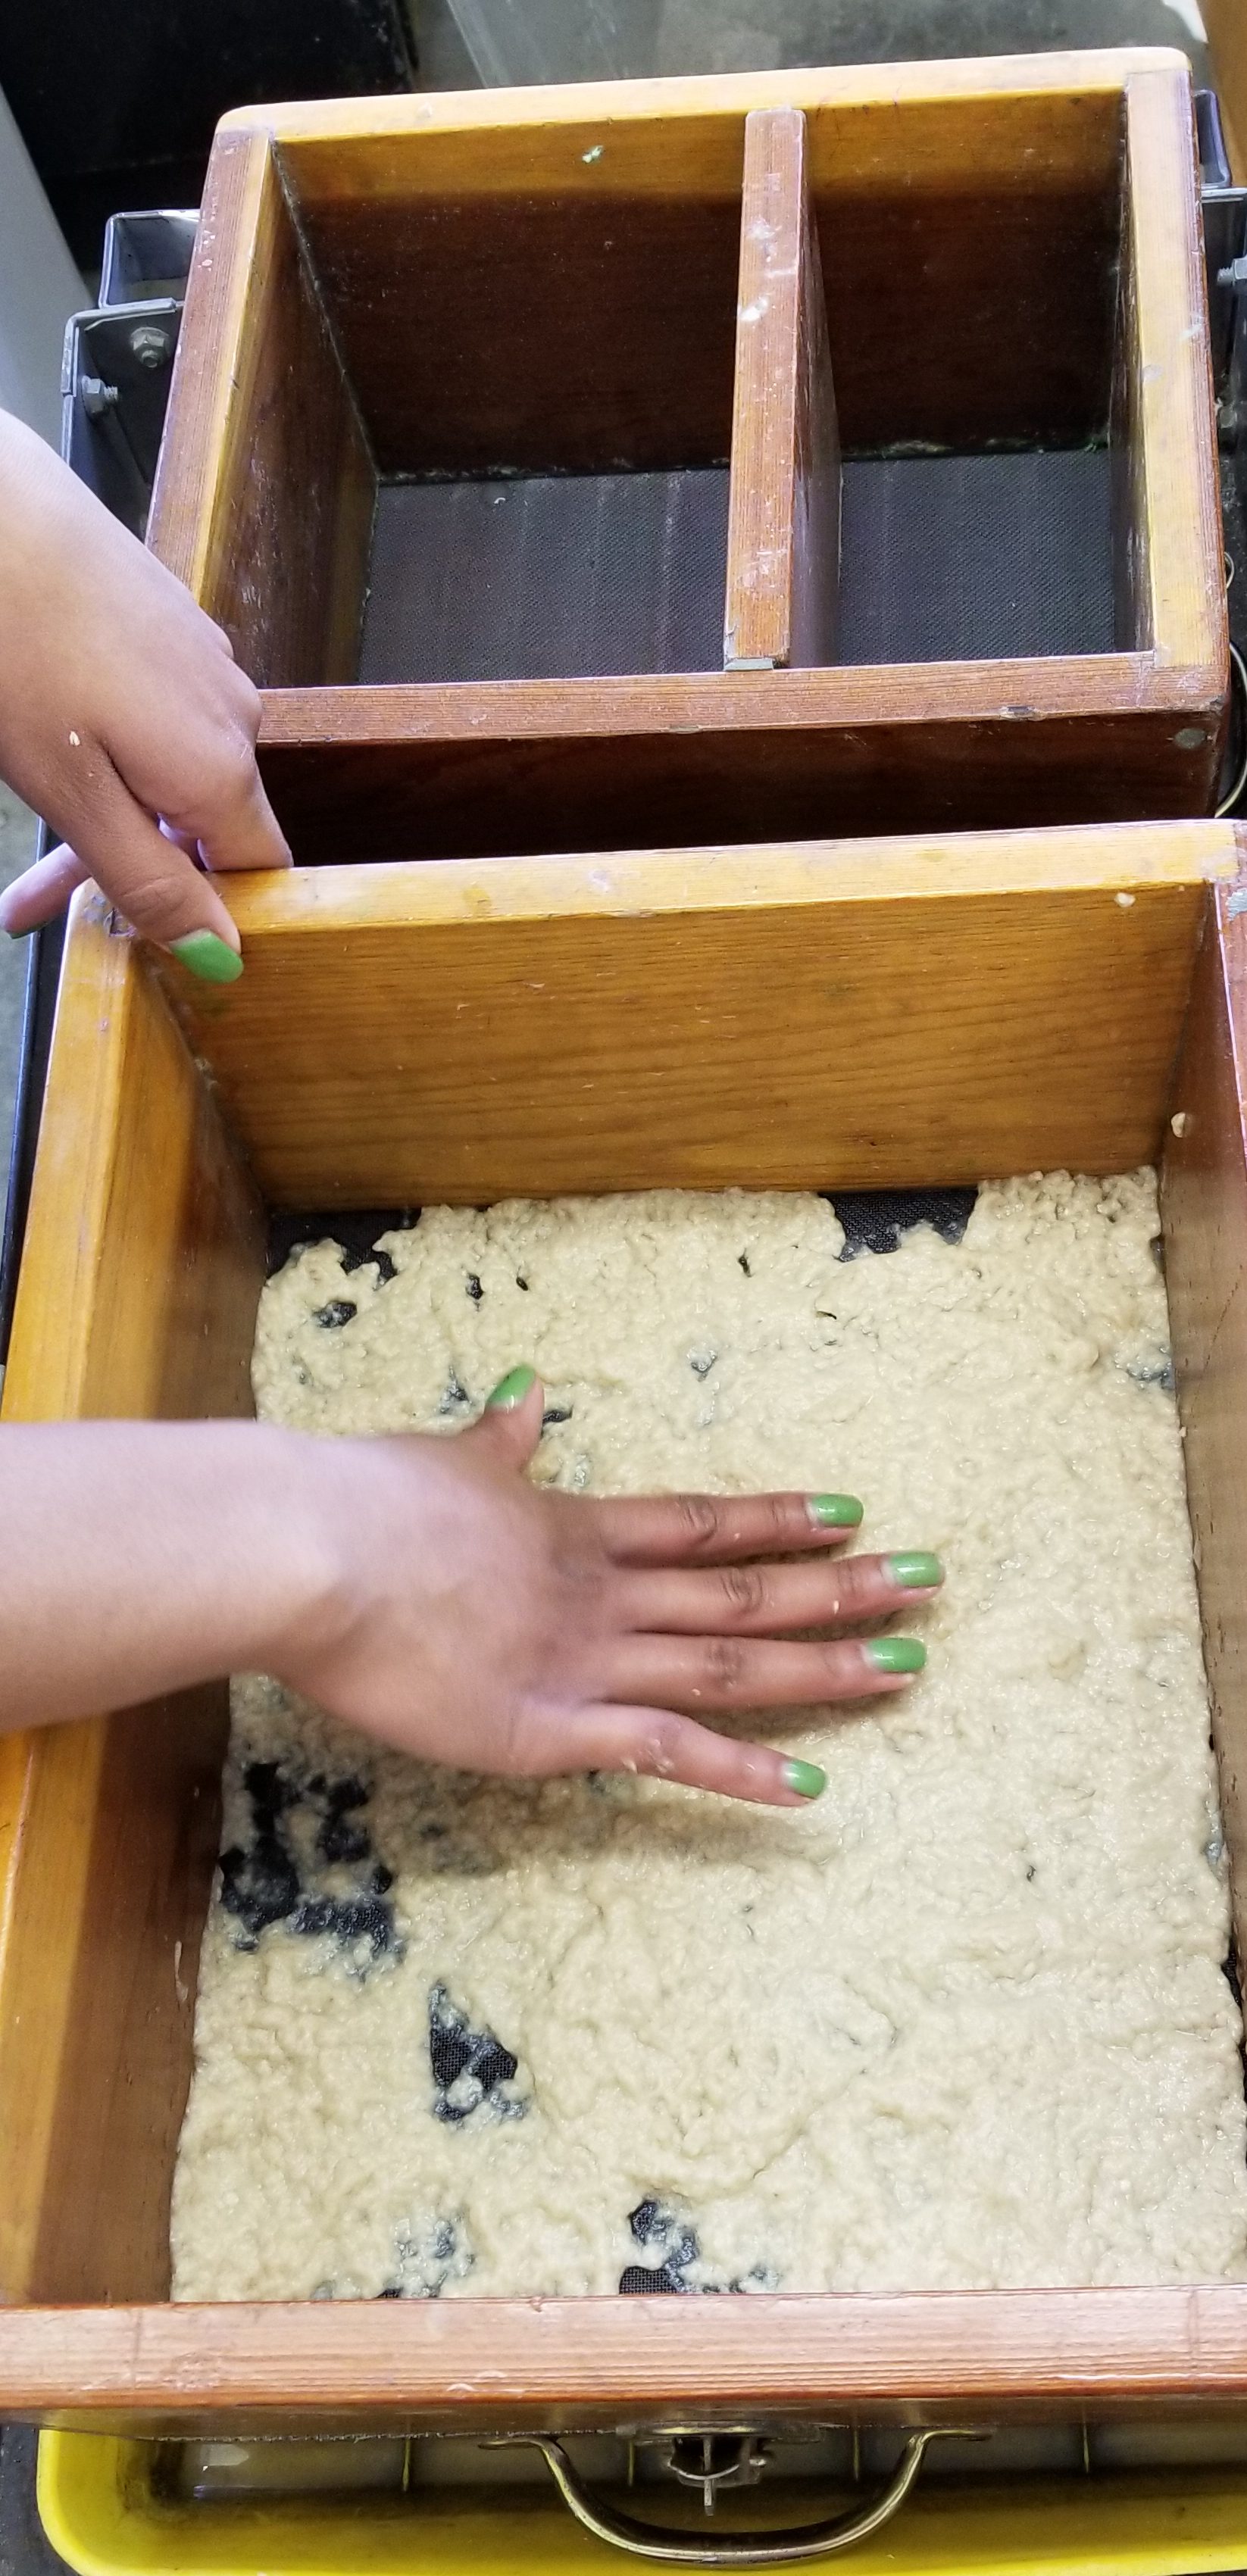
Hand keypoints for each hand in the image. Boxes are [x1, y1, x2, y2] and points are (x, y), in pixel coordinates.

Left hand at [0, 409, 288, 971]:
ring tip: (35, 821)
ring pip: (174, 769)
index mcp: (222, 768)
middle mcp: (233, 713)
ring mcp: (204, 662)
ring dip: (113, 809)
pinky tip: (56, 741)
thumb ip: (150, 880)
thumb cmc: (16, 641)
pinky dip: (108, 748)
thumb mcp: (74, 797)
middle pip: (207, 825)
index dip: (208, 917)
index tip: (139, 937)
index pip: (260, 875)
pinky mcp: (169, 625)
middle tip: (37, 904)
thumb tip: (221, 953)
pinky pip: (155, 715)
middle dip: (131, 867)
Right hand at [0, 1393, 939, 1805]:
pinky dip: (741, 1771)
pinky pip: (668, 1752)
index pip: (703, 1525)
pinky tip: (809, 1787)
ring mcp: (588, 1661)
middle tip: (930, 1584)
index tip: (852, 1514)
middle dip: (841, 1591)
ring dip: (822, 1667)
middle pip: (744, 1594)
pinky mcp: (554, 1729)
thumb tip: (527, 1398)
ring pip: (730, 1666)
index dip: (779, 1523)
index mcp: (574, 1528)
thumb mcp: (444, 1460)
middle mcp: (603, 1592)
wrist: (315, 1550)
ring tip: (906, 1665)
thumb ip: (497, 1444)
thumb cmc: (365, 1501)